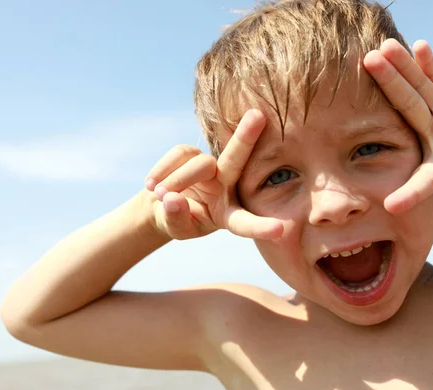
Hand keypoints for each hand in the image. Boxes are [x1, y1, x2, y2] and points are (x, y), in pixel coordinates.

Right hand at [145, 110, 283, 239]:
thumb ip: (176, 218)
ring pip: (199, 164)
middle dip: (246, 139)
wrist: (163, 203)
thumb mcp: (177, 228)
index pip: (245, 222)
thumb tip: (171, 199)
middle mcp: (226, 186)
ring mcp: (210, 167)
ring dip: (177, 180)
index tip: (281, 230)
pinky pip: (179, 155)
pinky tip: (151, 184)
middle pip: (236, 162)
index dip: (260, 227)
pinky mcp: (192, 153)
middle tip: (258, 116)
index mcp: (229, 214)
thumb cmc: (178, 220)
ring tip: (158, 195)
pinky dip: (163, 169)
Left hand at [363, 39, 432, 213]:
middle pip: (409, 106)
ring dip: (402, 66)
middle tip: (369, 63)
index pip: (423, 178)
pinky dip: (428, 62)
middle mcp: (430, 130)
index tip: (390, 206)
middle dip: (390, 84)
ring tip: (383, 48)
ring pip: (417, 86)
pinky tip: (417, 46)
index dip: (410, 192)